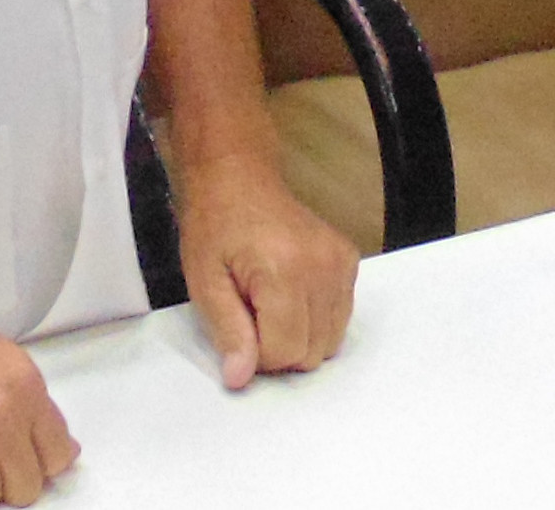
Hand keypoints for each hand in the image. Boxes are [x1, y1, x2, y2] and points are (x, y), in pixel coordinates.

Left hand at [168, 158, 356, 389]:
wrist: (236, 177)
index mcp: (284, 270)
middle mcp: (323, 267)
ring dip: (298, 335)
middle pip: (311, 353)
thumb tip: (241, 378)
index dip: (255, 353)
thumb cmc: (214, 225)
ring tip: (269, 301)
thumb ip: (227, 332)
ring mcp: (341, 263)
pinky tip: (289, 293)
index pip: (284, 352)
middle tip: (250, 311)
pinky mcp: (349, 261)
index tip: (237, 324)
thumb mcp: (205, 281)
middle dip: (278, 346)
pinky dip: (315, 318)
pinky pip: (340, 318)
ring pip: (329, 342)